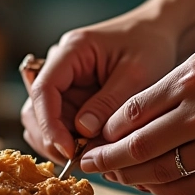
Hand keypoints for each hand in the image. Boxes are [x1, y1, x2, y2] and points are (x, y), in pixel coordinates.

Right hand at [20, 8, 178, 164]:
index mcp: (71, 51)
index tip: (68, 150)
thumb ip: (109, 102)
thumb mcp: (137, 73)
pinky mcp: (70, 97)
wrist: (159, 33)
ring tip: (86, 157)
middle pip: (35, 109)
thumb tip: (82, 131)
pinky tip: (89, 150)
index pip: (44, 89)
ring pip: (41, 120)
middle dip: (52, 138)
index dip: (50, 124)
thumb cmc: (151, 45)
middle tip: (78, 160)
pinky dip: (67, 140)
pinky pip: (57, 123)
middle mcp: (58, 66)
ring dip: (57, 142)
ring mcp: (62, 83)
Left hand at [79, 26, 194, 194]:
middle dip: (106, 159)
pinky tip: (146, 182)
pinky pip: (190, 186)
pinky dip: (162, 187)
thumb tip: (122, 122)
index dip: (105, 131)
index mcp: (192, 81)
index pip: (132, 114)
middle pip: (140, 147)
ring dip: (130, 177)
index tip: (90, 138)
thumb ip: (162, 91)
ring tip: (112, 175)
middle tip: (86, 164)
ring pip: (161, 172)